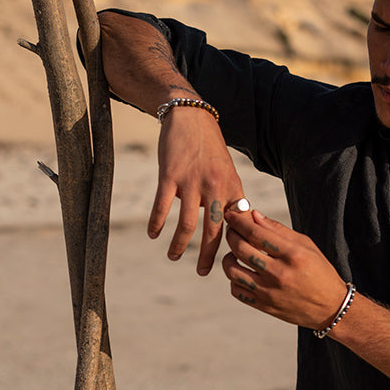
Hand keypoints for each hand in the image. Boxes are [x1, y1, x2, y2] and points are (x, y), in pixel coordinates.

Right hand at [147, 106, 244, 275]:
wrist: (190, 117)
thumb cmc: (209, 146)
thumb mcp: (227, 170)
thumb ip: (229, 196)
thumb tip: (227, 224)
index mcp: (232, 187)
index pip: (235, 225)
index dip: (233, 246)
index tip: (230, 263)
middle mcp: (215, 187)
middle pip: (213, 230)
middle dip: (207, 255)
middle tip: (203, 272)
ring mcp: (192, 181)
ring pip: (187, 224)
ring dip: (179, 244)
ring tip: (173, 256)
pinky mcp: (170, 175)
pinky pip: (163, 207)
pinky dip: (157, 224)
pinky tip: (153, 234)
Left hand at [222, 208, 346, 329]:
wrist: (330, 307)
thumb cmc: (319, 270)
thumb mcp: (306, 244)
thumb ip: (278, 229)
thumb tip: (254, 215)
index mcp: (292, 254)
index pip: (256, 233)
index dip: (239, 222)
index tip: (230, 214)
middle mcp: (279, 274)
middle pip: (241, 249)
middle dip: (231, 234)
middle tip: (231, 229)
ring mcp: (270, 292)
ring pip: (233, 271)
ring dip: (228, 257)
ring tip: (234, 252)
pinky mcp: (264, 306)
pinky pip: (236, 291)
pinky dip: (234, 279)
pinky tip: (241, 271)